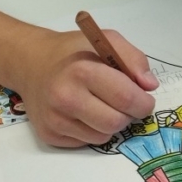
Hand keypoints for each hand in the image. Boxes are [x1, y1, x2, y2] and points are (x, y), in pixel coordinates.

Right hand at [12, 26, 157, 148]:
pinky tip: (84, 112)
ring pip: (103, 136)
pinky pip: (86, 142)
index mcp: (82, 71)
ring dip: (111, 123)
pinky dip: (93, 130)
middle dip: (129, 115)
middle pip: (116, 122)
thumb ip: (134, 59)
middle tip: (127, 104)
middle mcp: (65, 98)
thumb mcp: (106, 40)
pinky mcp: (49, 135)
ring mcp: (55, 120)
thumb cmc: (74, 51)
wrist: (32, 63)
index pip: (125, 98)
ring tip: (102, 103)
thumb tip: (149, 86)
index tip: (145, 99)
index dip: (143, 102)